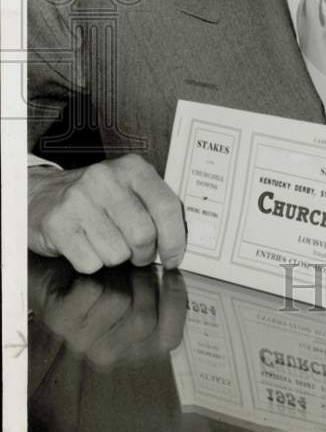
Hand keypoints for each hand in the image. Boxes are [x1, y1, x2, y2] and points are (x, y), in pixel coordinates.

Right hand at [28, 154, 185, 273]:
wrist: (41, 194)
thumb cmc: (95, 199)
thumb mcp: (128, 189)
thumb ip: (154, 208)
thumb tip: (178, 245)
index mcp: (132, 168)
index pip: (166, 206)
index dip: (175, 239)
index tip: (174, 258)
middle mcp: (105, 178)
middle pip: (143, 235)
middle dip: (143, 254)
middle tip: (135, 254)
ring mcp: (79, 199)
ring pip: (116, 253)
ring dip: (114, 258)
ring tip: (104, 242)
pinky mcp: (58, 222)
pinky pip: (89, 263)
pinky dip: (90, 263)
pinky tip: (84, 245)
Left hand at [28, 256, 187, 369]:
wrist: (55, 270)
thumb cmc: (106, 278)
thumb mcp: (141, 290)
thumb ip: (163, 293)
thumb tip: (177, 275)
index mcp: (133, 350)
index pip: (169, 339)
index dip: (175, 302)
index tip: (171, 272)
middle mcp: (108, 353)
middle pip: (143, 320)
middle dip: (145, 282)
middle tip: (138, 263)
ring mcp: (80, 340)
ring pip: (117, 302)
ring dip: (119, 273)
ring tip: (112, 266)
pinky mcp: (59, 320)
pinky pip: (91, 291)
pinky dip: (94, 271)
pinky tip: (91, 269)